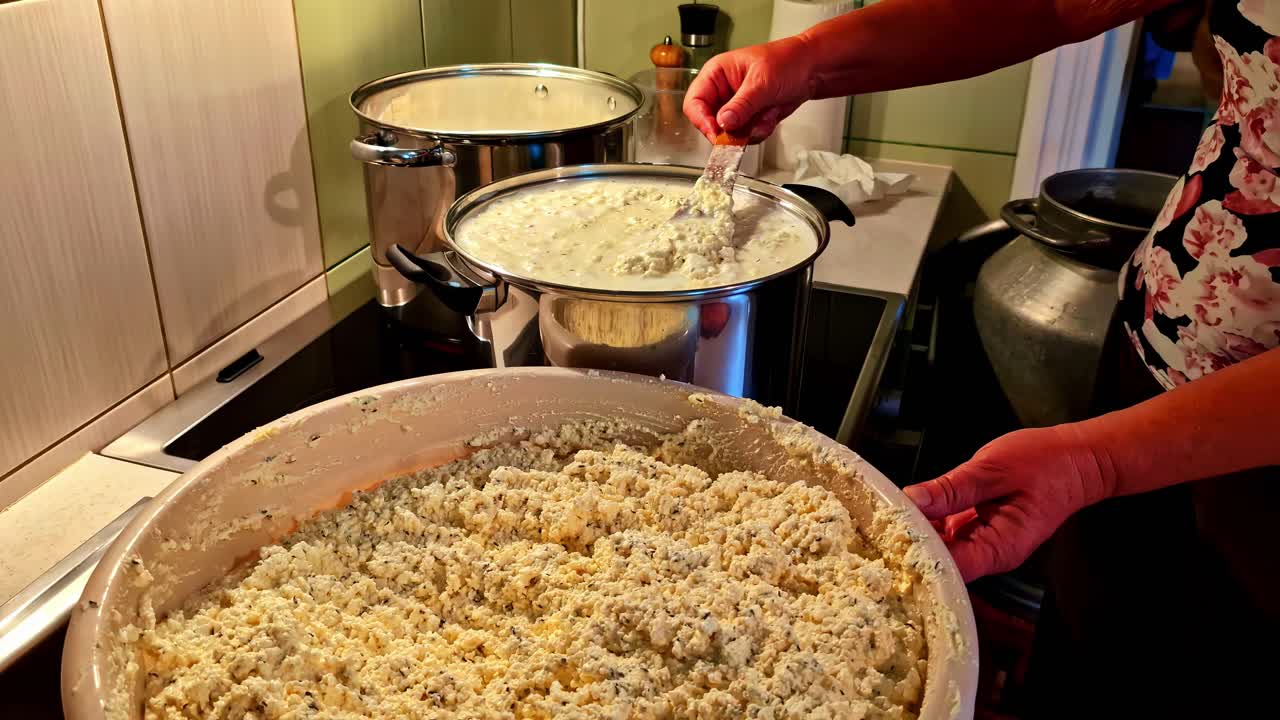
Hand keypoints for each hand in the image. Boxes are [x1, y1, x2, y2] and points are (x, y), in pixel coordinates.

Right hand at [683, 35, 817, 143]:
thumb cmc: (787, 61)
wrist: (812, 69)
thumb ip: (741, 105)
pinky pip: (746, 136)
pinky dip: (760, 131)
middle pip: (709, 123)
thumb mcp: (762, 82)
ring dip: (749, 130)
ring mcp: (735, 107)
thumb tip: (723, 123)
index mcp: (716, 74)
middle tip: (746, 129)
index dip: (702, 121)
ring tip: (767, 113)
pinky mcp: (748, 118)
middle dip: (731, 129)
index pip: (694, 102)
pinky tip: (771, 115)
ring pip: (729, 133)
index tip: (716, 134)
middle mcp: (722, 92)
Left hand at [903, 425, 1112, 582]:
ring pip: (942, 547)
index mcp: (998, 548)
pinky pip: (950, 532)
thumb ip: (951, 488)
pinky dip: (933, 521)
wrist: (1079, 460)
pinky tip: (914, 507)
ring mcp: (986, 543)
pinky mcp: (982, 529)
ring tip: (891, 514)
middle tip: (880, 522)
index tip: (890, 535)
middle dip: (911, 543)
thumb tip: (913, 499)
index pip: (947, 566)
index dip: (916, 552)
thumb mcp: (993, 469)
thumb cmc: (1047, 464)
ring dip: (919, 531)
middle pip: (941, 562)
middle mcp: (991, 554)